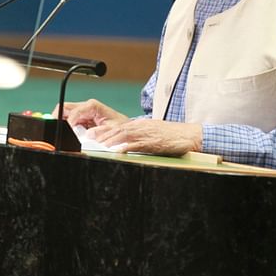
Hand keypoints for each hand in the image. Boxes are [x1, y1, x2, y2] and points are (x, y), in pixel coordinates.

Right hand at [52, 99, 128, 128]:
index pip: (74, 111)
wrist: (123, 127)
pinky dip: (67, 126)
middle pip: (65, 107)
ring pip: (64, 113)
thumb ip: (100, 131)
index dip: (69, 122)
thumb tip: (88, 134)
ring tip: (67, 132)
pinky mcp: (81, 118)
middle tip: (58, 129)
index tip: (67, 130)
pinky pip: (69, 119)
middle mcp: (86, 106)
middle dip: (58, 118)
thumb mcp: (112, 129)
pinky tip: (72, 132)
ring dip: (63, 122)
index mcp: (92, 106)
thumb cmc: (119, 126)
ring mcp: (83, 112)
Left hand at [88, 118, 202, 156]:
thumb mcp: (151, 132)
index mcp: (138, 125)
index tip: (89, 136)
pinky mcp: (152, 142)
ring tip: (98, 146)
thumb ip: (137, 137)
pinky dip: (126, 147)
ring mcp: (146, 134)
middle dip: (101, 136)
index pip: (116, 127)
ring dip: (110, 141)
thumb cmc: (171, 135)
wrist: (188, 134)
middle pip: (116, 130)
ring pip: (123, 136)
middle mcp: (140, 127)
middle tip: (88, 141)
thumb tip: (122, 145)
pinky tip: (118, 150)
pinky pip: (137, 144)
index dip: (101, 131)